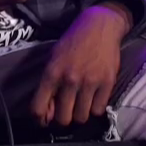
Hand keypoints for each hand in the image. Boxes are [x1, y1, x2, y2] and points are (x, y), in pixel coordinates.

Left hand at [32, 3, 128, 126]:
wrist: (100, 26)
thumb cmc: (73, 41)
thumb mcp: (54, 58)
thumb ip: (49, 84)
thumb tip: (48, 112)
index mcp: (52, 73)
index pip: (38, 109)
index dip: (40, 119)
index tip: (45, 119)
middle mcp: (70, 79)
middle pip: (63, 119)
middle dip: (62, 118)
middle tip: (66, 110)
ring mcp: (90, 82)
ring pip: (81, 117)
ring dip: (80, 114)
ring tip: (81, 104)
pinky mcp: (107, 82)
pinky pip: (98, 110)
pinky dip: (95, 107)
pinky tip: (93, 98)